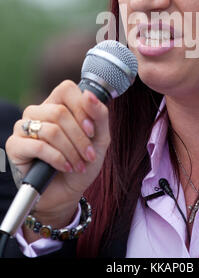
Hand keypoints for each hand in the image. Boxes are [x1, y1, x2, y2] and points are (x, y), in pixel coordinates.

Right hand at [5, 80, 109, 227]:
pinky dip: (57, 158)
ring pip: (51, 130)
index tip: (91, 131)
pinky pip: (38, 146)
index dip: (82, 109)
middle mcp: (38, 112)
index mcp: (58, 103)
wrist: (68, 192)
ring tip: (78, 165)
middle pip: (60, 112)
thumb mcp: (100, 138)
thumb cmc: (83, 162)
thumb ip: (99, 115)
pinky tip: (64, 167)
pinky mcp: (14, 145)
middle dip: (79, 138)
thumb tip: (89, 94)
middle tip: (88, 155)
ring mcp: (24, 127)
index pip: (67, 89)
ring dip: (70, 151)